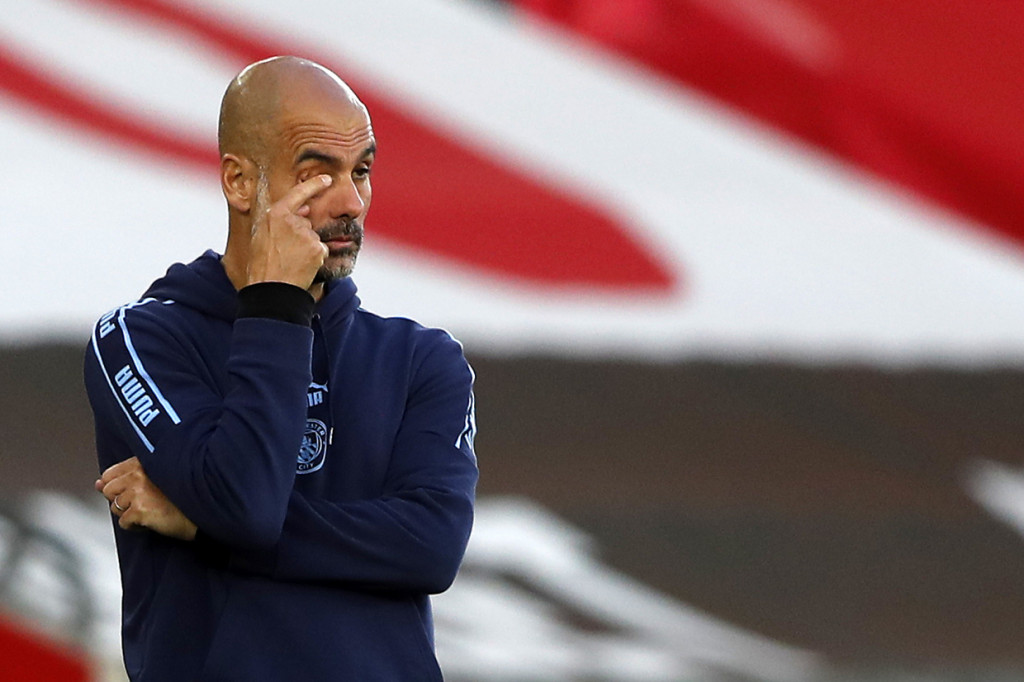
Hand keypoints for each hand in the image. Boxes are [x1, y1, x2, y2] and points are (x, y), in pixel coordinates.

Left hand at [96, 457, 196, 540]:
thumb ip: (125, 477)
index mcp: (143, 462)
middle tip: (144, 503)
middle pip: (108, 491)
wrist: (202, 513)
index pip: (110, 473)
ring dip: (129, 513)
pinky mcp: (139, 510)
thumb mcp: (156, 478)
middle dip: (121, 501)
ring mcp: (138, 492)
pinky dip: (136, 526)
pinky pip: (124, 523)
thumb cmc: (183, 496)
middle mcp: (138, 473)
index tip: (132, 493)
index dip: (117, 487)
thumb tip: (97, 484)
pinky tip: (152, 521)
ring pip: (114, 508)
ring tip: (150, 511)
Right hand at [245, 173, 332, 289]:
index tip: (327, 178)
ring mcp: (306, 234)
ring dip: (308, 249)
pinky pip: (321, 250)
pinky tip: (302, 266)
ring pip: (314, 238)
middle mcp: (292, 220)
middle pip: (307, 222)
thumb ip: (282, 220)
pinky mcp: (317, 248)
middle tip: (286, 253)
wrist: (271, 289)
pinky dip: (315, 259)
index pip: (299, 193)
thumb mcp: (263, 236)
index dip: (315, 184)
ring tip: (291, 261)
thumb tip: (305, 210)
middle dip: (302, 236)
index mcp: (275, 214)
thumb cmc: (263, 265)